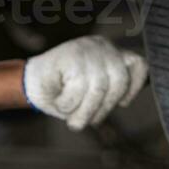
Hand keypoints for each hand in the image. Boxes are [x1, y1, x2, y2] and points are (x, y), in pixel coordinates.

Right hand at [23, 35, 148, 130]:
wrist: (30, 86)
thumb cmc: (63, 94)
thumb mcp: (92, 95)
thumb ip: (110, 93)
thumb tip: (125, 101)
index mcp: (111, 56)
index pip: (138, 64)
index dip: (134, 87)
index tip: (123, 104)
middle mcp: (102, 48)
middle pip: (119, 81)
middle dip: (104, 108)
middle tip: (89, 120)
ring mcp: (86, 49)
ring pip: (98, 87)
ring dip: (84, 111)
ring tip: (73, 118)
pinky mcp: (70, 54)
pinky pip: (78, 86)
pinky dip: (69, 104)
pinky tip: (60, 103)